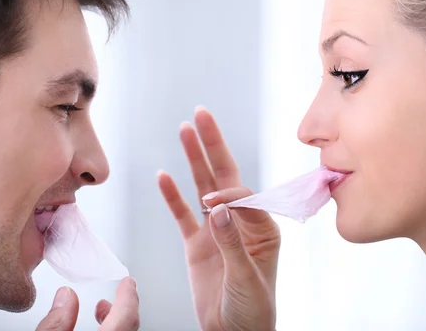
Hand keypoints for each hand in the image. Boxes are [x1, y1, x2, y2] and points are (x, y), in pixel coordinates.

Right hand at [36, 277, 138, 330]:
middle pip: (129, 328)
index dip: (128, 298)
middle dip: (124, 308)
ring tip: (102, 310)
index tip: (128, 283)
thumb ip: (54, 323)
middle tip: (123, 291)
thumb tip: (65, 295)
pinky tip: (96, 328)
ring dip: (116, 322)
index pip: (126, 318)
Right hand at [158, 107, 279, 330]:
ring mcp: (216, 231)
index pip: (242, 195)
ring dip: (193, 160)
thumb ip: (232, 243)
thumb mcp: (248, 279)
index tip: (211, 205)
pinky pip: (183, 215)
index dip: (227, 193)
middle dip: (213, 145)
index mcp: (262, 228)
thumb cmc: (253, 311)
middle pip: (224, 175)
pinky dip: (173, 196)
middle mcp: (239, 222)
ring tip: (184, 130)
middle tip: (201, 115)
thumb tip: (217, 209)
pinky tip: (164, 175)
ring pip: (202, 188)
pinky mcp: (197, 244)